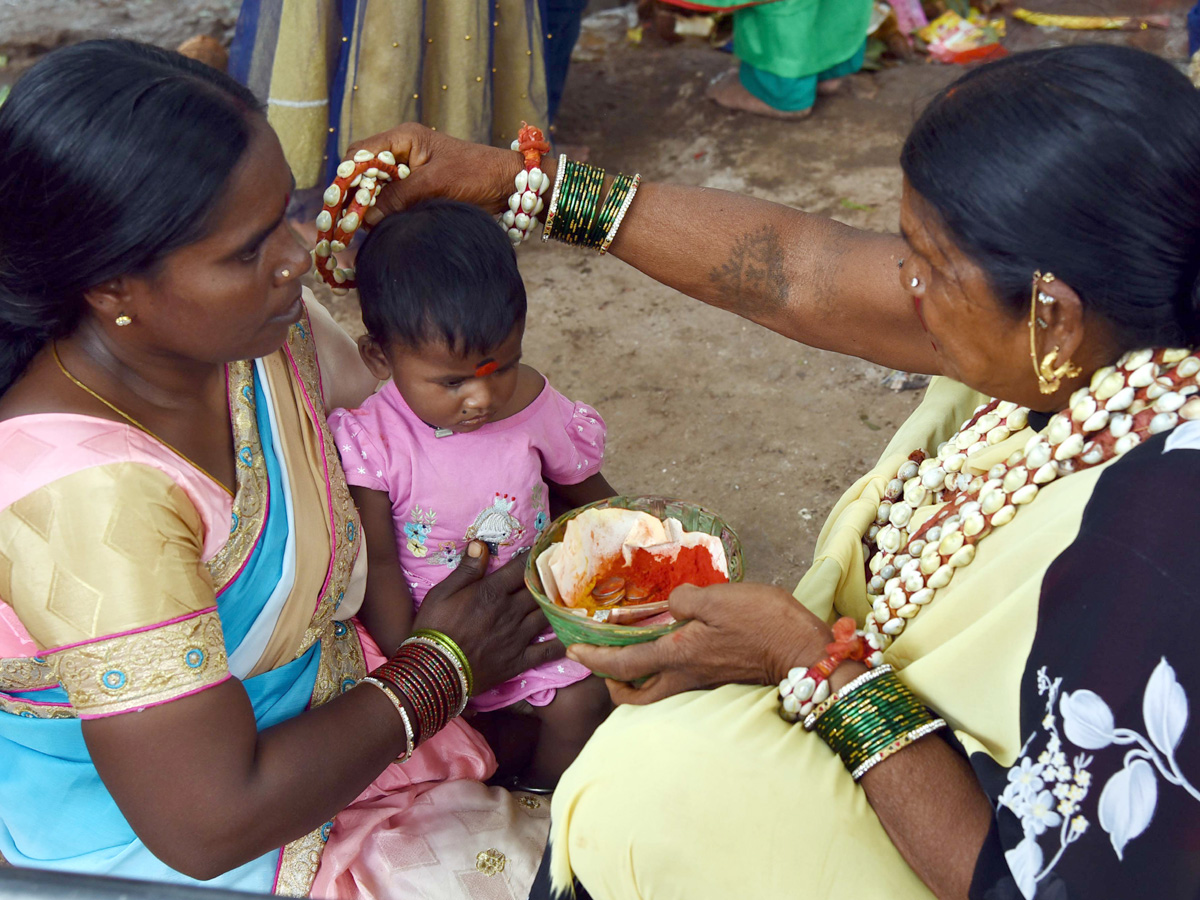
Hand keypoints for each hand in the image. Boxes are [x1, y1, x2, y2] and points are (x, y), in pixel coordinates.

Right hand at [347, 124, 523, 224]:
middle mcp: (402, 153)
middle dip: (355, 196)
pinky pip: (392, 201)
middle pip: (364, 172)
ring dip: (370, 208)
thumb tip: (367, 216)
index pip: (360, 153)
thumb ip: (400, 197)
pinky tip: (379, 229)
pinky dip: (385, 214)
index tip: (342, 202)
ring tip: (361, 229)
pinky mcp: (418, 190)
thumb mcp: (436, 183)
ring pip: (377, 190)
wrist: (508, 185)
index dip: (347, 177)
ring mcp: (409, 172)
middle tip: (348, 221)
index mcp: (403, 138)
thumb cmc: (476, 174)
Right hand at [412, 541, 563, 694]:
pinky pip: (547, 651)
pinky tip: (573, 635)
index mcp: (492, 592)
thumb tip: (480, 544)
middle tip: (566, 570)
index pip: (519, 569)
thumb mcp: (442, 593)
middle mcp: (510, 611)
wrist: (433, 671)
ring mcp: (518, 637)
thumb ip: (466, 570)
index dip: (533, 556)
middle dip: (552, 578)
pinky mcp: (519, 660)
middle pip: (538, 590)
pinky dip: (562, 643)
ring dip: (560, 605)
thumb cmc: (433, 628)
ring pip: (547, 615)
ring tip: (573, 596)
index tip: (545, 548)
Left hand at [566, 582, 832, 704]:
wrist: (805, 652)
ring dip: (636, 680)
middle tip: (604, 662)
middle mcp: (685, 677)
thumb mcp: (719, 598)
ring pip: (656, 693)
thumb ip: (684, 599)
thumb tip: (671, 605)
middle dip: (612, 683)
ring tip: (632, 654)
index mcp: (677, 656)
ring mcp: (703, 682)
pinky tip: (670, 647)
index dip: (593, 659)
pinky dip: (662, 672)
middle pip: (635, 697)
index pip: (623, 664)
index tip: (572, 651)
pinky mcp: (719, 678)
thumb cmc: (763, 622)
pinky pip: (677, 683)